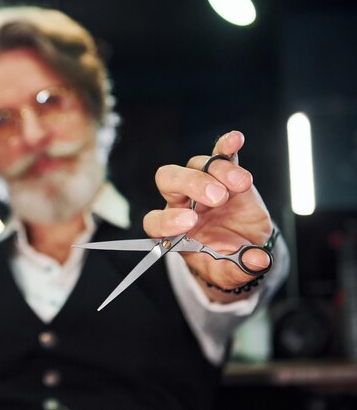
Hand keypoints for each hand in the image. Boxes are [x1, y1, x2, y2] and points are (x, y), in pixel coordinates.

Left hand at [143, 130, 272, 301]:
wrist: (246, 248)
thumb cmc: (228, 261)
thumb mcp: (231, 274)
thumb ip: (241, 269)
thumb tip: (258, 260)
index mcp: (173, 232)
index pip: (155, 221)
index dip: (167, 219)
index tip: (189, 222)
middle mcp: (181, 204)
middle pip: (169, 181)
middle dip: (191, 184)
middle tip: (216, 198)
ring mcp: (202, 185)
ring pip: (196, 165)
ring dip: (218, 171)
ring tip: (241, 186)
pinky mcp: (224, 174)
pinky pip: (220, 154)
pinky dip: (226, 146)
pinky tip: (235, 139)